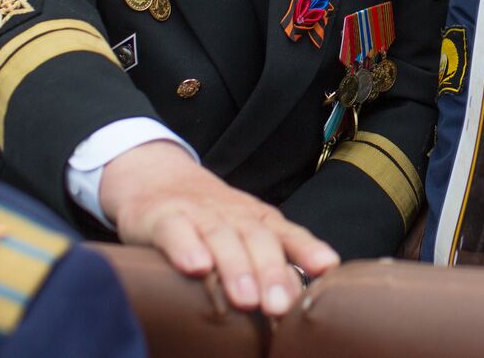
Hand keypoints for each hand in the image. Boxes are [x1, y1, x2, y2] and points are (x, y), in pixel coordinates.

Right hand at [100, 141, 338, 315]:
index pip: (288, 234)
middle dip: (270, 272)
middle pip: (257, 239)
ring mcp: (199, 214)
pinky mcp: (163, 217)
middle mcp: (234, 215)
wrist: (155, 177)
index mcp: (258, 220)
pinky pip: (175, 231)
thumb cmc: (210, 218)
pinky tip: (196, 267)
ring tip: (246, 299)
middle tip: (279, 306)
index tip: (327, 266)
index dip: (308, 249)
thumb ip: (272, 265)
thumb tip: (300, 305)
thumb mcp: (244, 235)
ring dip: (235, 268)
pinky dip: (186, 247)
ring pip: (221, 238)